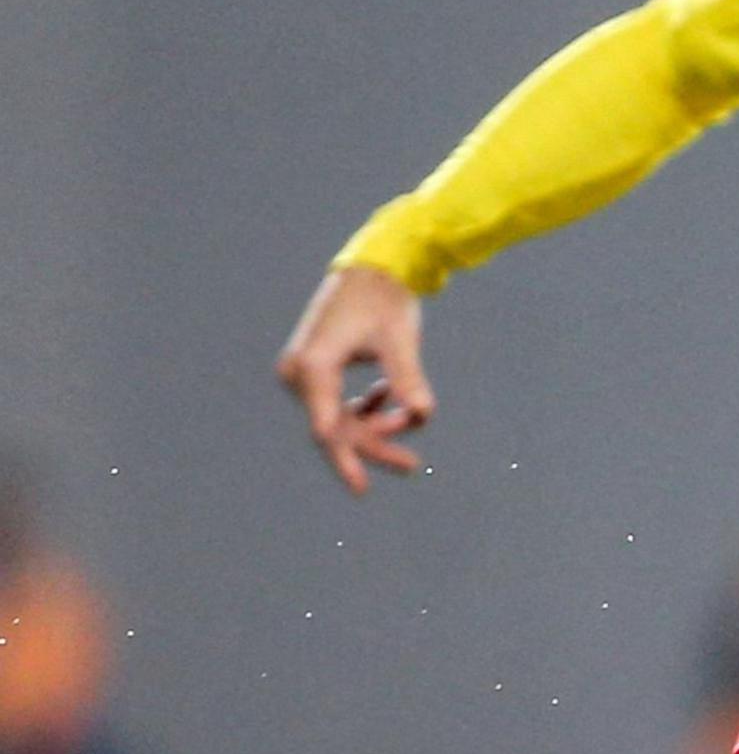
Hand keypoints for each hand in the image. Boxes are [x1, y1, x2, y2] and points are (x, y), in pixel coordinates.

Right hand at [274, 265, 435, 493]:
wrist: (372, 267)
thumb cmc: (384, 299)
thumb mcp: (399, 340)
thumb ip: (407, 377)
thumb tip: (422, 414)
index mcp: (313, 365)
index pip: (328, 426)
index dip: (346, 459)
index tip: (361, 486)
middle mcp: (300, 372)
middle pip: (336, 428)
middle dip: (374, 445)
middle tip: (411, 465)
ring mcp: (306, 373)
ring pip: (340, 418)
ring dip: (374, 426)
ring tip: (411, 423)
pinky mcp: (317, 370)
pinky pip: (339, 404)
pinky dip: (367, 408)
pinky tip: (391, 396)